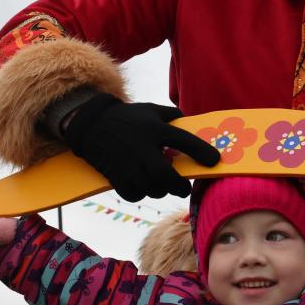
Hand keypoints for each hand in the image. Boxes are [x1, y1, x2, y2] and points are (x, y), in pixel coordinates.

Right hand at [62, 93, 219, 201]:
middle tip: (183, 188)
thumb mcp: (150, 109)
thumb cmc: (126, 117)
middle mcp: (143, 148)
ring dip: (159, 190)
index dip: (202, 152)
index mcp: (155, 129)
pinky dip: (140, 193)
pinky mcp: (115, 176)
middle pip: (167, 175)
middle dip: (178, 185)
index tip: (214, 162)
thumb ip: (172, 115)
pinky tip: (142, 187)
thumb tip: (190, 122)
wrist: (90, 124)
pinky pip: (134, 194)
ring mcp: (128, 164)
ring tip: (160, 185)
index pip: (185, 141)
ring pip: (151, 188)